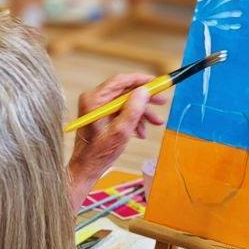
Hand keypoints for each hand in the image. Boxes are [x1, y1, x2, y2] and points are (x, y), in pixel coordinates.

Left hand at [67, 73, 167, 197]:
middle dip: (145, 99)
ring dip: (141, 113)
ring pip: (126, 102)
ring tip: (154, 123)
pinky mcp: (101, 116)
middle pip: (125, 91)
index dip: (141, 80)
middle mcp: (94, 100)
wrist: (87, 168)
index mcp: (94, 100)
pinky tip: (140, 132)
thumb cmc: (99, 153)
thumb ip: (133, 110)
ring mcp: (97, 108)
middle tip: (162, 102)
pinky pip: (122, 111)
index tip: (158, 83)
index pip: (120, 81)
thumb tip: (144, 91)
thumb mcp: (121, 131)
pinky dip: (133, 119)